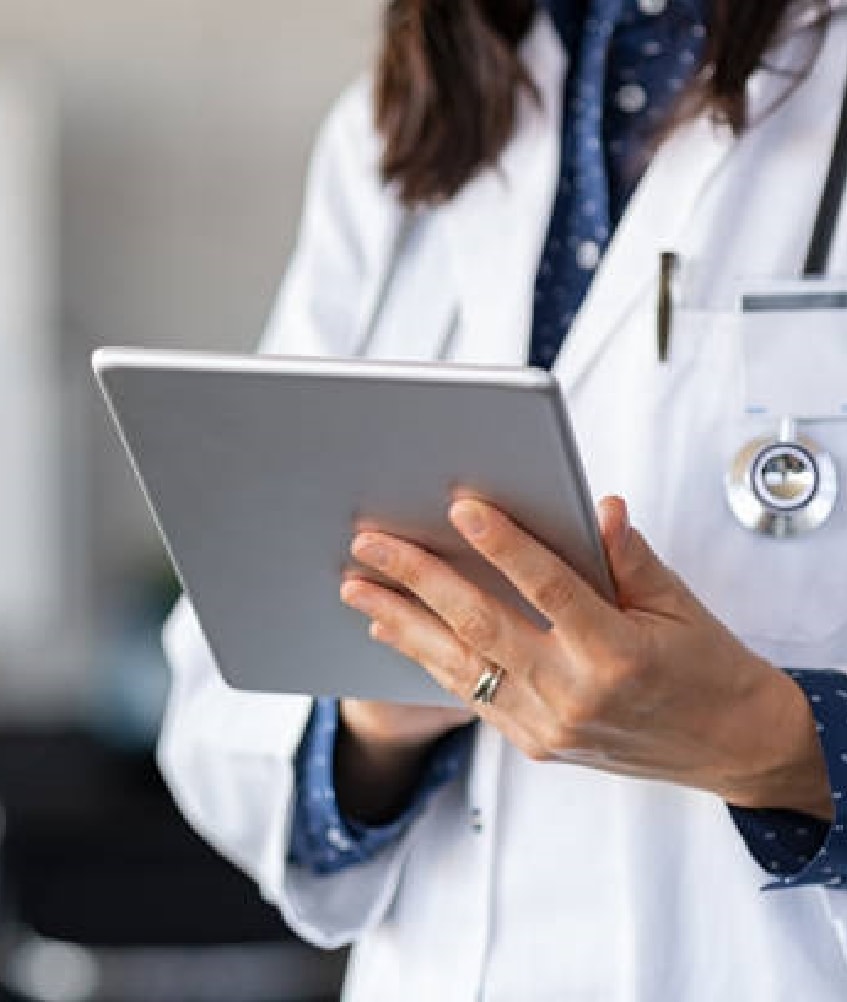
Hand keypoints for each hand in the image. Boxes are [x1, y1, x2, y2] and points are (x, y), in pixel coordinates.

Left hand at [340, 495, 832, 820]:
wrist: (729, 746)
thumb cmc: (708, 667)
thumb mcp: (679, 604)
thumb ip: (628, 557)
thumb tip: (596, 507)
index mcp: (619, 654)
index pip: (549, 588)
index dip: (505, 545)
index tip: (462, 508)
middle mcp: (575, 696)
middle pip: (482, 626)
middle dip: (419, 579)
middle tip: (371, 544)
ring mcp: (549, 726)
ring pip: (460, 666)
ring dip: (404, 621)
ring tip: (357, 587)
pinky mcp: (535, 743)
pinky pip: (471, 695)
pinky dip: (429, 659)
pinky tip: (394, 629)